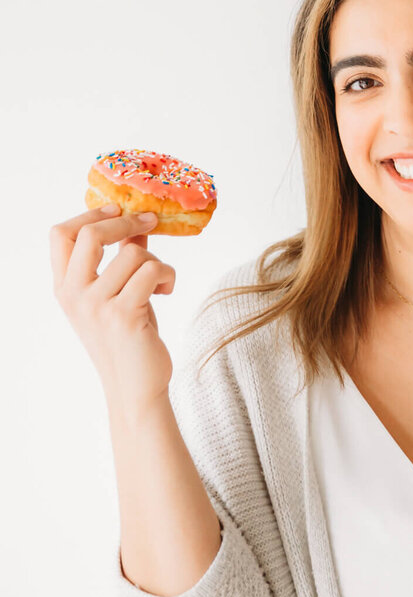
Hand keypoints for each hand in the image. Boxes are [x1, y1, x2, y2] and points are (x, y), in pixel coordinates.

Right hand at [50, 202, 176, 421]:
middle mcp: (74, 295)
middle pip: (90, 234)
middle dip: (126, 221)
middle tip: (150, 223)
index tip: (118, 209)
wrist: (136, 387)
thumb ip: (121, 260)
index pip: (61, 234)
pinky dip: (168, 275)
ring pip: (133, 253)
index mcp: (65, 288)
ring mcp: (96, 306)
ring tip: (159, 282)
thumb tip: (136, 223)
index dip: (90, 214)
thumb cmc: (129, 339)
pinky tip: (166, 290)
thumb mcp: (118, 294)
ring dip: (156, 261)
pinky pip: (152, 271)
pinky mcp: (123, 316)